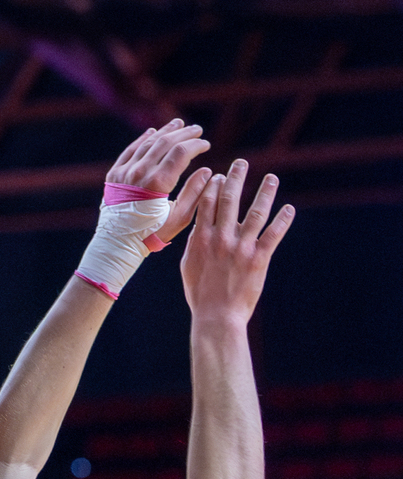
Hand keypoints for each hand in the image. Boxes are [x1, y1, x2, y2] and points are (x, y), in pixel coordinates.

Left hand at [107, 118, 213, 249]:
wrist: (118, 243)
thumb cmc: (152, 233)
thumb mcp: (179, 217)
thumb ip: (194, 193)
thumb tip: (206, 170)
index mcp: (157, 183)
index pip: (180, 153)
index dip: (196, 145)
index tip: (206, 144)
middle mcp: (139, 173)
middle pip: (164, 143)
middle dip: (184, 134)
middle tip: (196, 129)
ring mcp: (124, 173)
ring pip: (147, 144)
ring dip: (164, 132)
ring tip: (178, 123)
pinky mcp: (114, 175)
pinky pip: (130, 151)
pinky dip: (142, 139)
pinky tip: (152, 132)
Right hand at [181, 159, 293, 322]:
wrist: (216, 316)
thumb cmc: (200, 294)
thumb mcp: (189, 265)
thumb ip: (194, 243)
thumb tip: (199, 226)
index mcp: (201, 238)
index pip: (207, 203)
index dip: (214, 185)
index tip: (219, 174)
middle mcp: (221, 237)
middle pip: (230, 199)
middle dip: (236, 178)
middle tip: (242, 163)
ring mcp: (241, 247)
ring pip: (256, 212)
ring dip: (265, 192)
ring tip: (272, 178)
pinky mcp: (259, 258)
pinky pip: (273, 234)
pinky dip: (283, 220)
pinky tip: (289, 208)